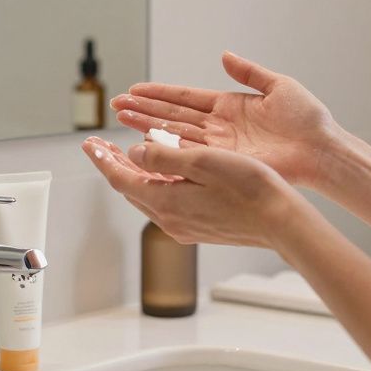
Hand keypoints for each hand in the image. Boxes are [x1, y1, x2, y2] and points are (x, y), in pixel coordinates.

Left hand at [81, 136, 317, 253]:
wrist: (281, 222)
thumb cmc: (249, 189)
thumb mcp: (201, 162)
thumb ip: (162, 157)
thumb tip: (133, 154)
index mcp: (166, 202)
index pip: (121, 178)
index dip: (102, 159)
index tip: (89, 143)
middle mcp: (170, 220)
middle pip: (130, 188)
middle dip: (113, 164)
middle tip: (99, 146)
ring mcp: (185, 226)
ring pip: (147, 195)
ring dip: (134, 173)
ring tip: (123, 154)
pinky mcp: (199, 227)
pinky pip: (166, 202)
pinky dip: (155, 182)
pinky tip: (161, 172)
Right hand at [111, 51, 341, 188]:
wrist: (322, 149)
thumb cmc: (308, 119)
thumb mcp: (279, 85)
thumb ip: (249, 73)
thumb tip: (225, 55)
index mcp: (229, 105)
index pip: (185, 97)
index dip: (159, 93)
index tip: (135, 89)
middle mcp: (219, 126)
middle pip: (172, 114)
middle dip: (143, 109)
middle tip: (116, 104)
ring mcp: (219, 145)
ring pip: (174, 132)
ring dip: (146, 124)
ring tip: (121, 117)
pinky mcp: (224, 161)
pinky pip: (189, 151)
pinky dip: (166, 145)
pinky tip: (144, 138)